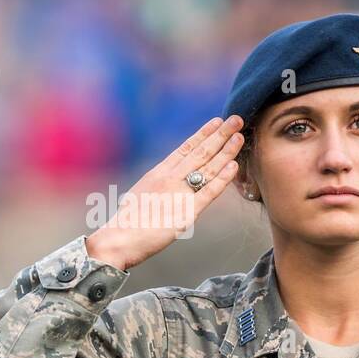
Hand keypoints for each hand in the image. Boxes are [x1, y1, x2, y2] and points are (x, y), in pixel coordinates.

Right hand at [85, 115, 243, 270]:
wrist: (118, 238)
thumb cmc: (127, 222)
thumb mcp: (142, 194)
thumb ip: (159, 186)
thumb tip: (168, 182)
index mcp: (159, 172)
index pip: (186, 148)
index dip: (203, 133)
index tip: (217, 121)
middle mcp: (170, 178)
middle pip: (200, 152)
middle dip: (220, 134)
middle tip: (237, 119)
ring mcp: (179, 193)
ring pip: (207, 167)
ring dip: (226, 151)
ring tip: (240, 136)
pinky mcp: (187, 212)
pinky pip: (209, 192)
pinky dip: (223, 178)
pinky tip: (234, 166)